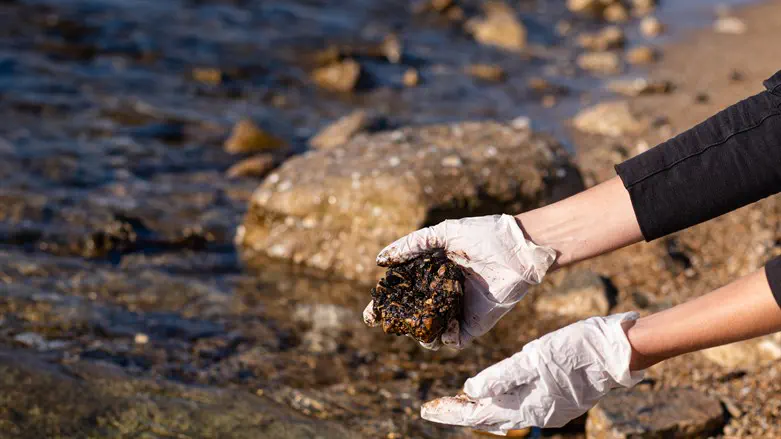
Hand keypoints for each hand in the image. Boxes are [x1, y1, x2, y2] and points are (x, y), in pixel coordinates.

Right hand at [363, 214, 555, 348]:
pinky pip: (452, 339)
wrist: (516, 249)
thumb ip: (411, 245)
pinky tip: (443, 326)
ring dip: (416, 332)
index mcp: (430, 274)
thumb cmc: (482, 235)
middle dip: (394, 322)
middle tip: (381, 322)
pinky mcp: (472, 325)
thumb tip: (379, 260)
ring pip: (428, 332)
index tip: (370, 312)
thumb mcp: (442, 234)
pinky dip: (443, 337)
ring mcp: (455, 311)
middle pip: (410, 315)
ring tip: (411, 325)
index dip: (384, 303)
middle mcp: (439, 295)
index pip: (401, 293)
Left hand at [421, 312, 643, 433]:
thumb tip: (470, 390)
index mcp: (530, 406)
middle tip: (434, 409)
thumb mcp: (535, 357)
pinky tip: (495, 395)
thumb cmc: (577, 349)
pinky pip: (521, 409)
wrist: (619, 351)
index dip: (451, 412)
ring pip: (506, 416)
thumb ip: (502, 377)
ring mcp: (551, 410)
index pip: (480, 413)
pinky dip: (502, 404)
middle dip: (461, 413)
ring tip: (458, 404)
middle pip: (489, 418)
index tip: (426, 410)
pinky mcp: (559, 402)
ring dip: (481, 410)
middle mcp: (538, 414)